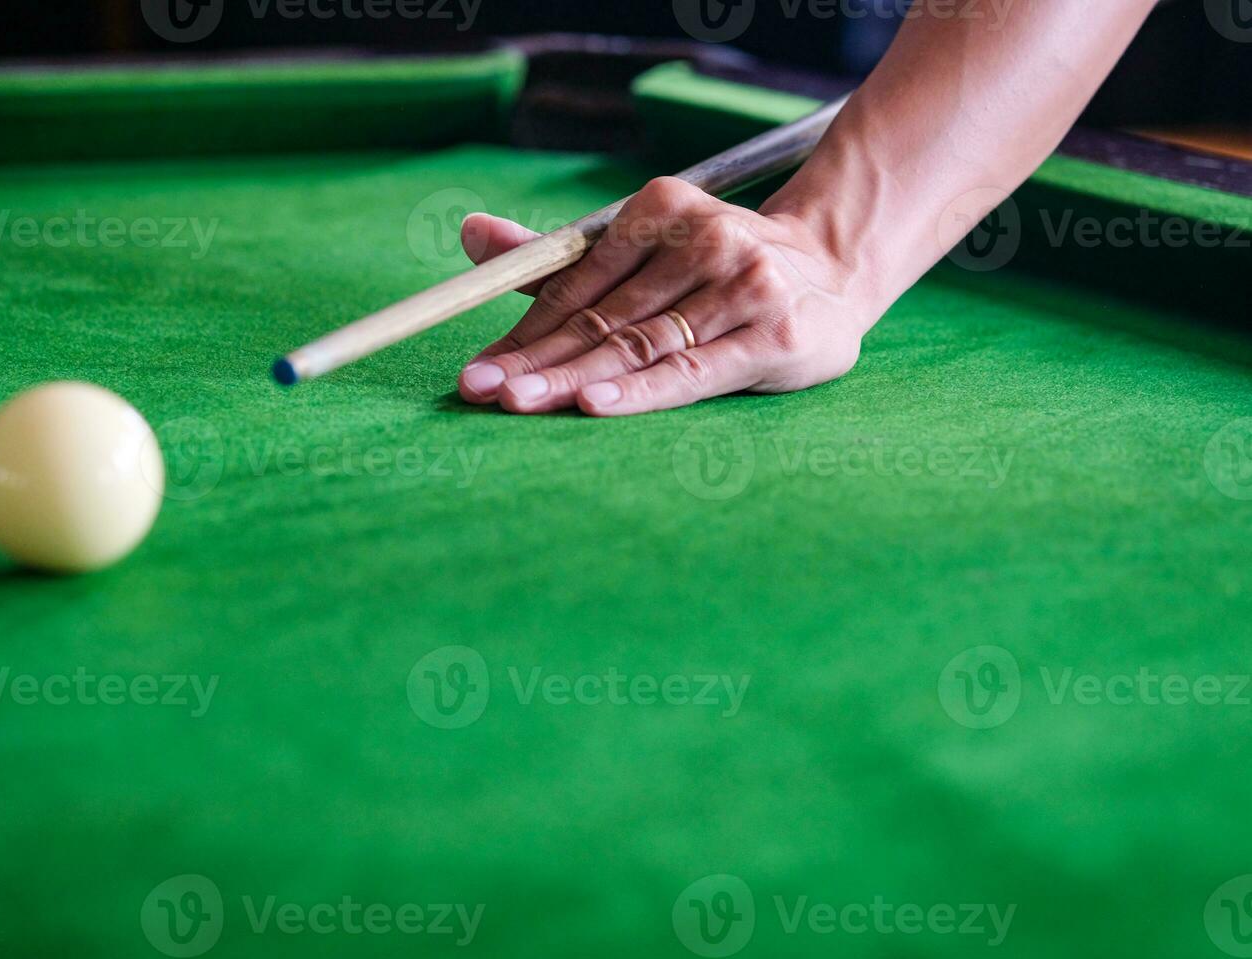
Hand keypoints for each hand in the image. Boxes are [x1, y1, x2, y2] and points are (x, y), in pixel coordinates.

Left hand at [456, 177, 869, 416]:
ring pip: (642, 345)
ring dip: (573, 378)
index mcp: (664, 208)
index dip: (524, 330)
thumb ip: (561, 258)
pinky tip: (595, 403)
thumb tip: (469, 231)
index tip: (478, 369)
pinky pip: (694, 371)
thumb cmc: (716, 272)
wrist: (835, 270)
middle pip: (604, 318)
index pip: (579, 282)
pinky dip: (642, 389)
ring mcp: (748, 285)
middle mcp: (708, 239)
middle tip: (478, 391)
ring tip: (518, 403)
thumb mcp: (642, 254)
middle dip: (535, 361)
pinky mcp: (779, 336)